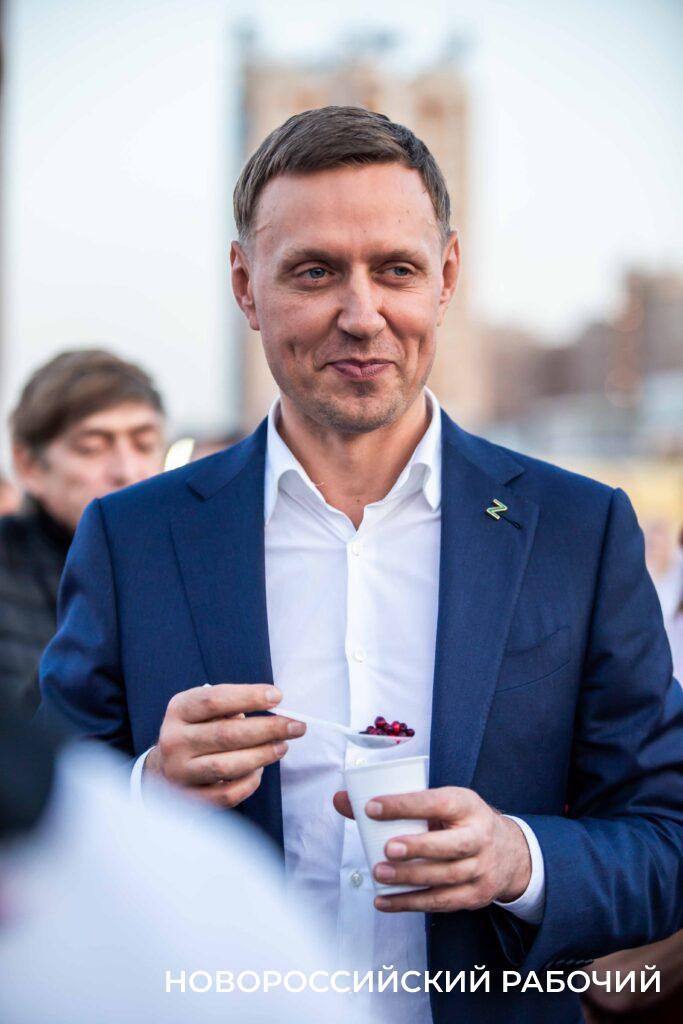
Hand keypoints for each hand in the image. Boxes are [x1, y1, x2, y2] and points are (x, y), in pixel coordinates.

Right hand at [144, 684, 305, 807]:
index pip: (214, 700)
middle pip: (225, 734)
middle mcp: (174, 741)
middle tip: (296, 726)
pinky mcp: (190, 798)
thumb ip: (231, 705)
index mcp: (179, 710)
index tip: (278, 696)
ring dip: (261, 756)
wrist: (165, 766)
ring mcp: (180, 772)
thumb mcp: (203, 708)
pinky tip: (260, 771)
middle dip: (267, 729)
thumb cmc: (197, 729)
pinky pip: (225, 795)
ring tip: (282, 747)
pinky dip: (248, 783)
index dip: (248, 696)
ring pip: (226, 766)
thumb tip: (273, 705)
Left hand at [333, 786, 530, 912]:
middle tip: (386, 849)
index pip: (436, 802)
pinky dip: (410, 903)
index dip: (404, 805)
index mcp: (466, 805)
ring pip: (445, 877)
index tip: (372, 807)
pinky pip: (441, 902)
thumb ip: (392, 803)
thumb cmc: (458, 821)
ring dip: (410, 878)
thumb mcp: (438, 802)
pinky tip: (384, 901)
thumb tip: (340, 800)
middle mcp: (479, 836)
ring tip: (379, 874)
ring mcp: (481, 869)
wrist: (509, 852)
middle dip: (417, 848)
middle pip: (450, 846)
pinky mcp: (475, 895)